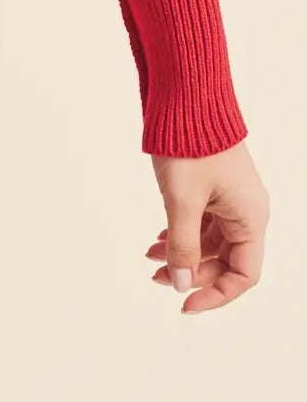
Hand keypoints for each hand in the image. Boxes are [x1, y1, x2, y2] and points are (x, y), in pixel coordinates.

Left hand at [147, 139, 267, 312]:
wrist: (187, 97)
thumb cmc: (190, 145)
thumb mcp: (182, 200)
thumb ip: (182, 245)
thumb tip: (181, 283)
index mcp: (250, 218)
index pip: (243, 275)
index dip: (215, 294)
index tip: (184, 304)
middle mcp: (246, 211)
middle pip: (226, 260)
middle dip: (192, 272)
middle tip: (156, 276)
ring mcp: (230, 198)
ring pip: (210, 240)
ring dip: (183, 251)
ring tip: (150, 256)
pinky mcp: (214, 187)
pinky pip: (203, 221)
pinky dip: (182, 232)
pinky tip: (159, 237)